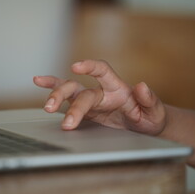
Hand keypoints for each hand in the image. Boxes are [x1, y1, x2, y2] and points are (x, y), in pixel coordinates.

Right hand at [33, 60, 165, 134]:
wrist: (145, 126)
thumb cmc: (151, 117)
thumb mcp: (155, 112)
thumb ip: (149, 100)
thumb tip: (141, 85)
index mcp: (118, 89)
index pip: (102, 71)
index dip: (89, 67)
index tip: (76, 67)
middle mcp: (102, 91)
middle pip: (79, 88)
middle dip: (66, 98)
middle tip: (56, 111)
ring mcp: (92, 100)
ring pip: (69, 92)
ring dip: (56, 96)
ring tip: (46, 106)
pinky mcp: (86, 111)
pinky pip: (67, 100)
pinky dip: (53, 92)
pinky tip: (39, 83)